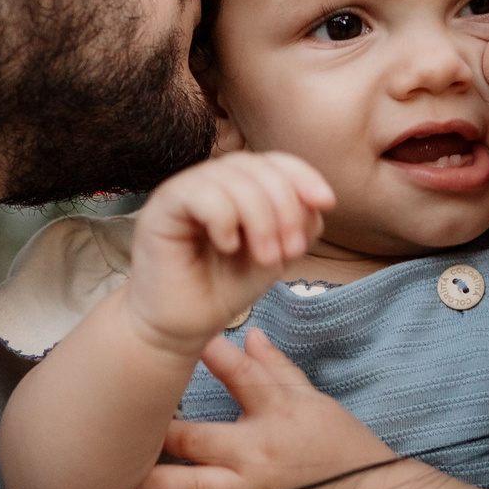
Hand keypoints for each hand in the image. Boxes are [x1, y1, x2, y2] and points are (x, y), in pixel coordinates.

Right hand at [122, 154, 334, 358]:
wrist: (185, 326)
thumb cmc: (224, 289)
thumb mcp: (276, 254)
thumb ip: (298, 224)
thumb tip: (317, 201)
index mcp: (240, 187)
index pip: (274, 162)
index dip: (303, 175)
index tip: (326, 203)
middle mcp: (212, 181)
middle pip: (257, 166)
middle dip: (285, 206)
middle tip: (290, 250)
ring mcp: (185, 190)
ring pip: (232, 177)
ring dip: (261, 218)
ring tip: (265, 258)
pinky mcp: (162, 206)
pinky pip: (200, 193)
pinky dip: (224, 219)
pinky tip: (227, 246)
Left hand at [133, 329, 409, 488]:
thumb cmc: (338, 443)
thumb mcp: (311, 397)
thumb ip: (274, 366)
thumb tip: (246, 334)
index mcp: (278, 415)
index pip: (240, 375)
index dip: (211, 353)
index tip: (182, 336)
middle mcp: (257, 456)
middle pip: (194, 442)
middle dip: (155, 433)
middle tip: (120, 416)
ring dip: (149, 478)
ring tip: (117, 464)